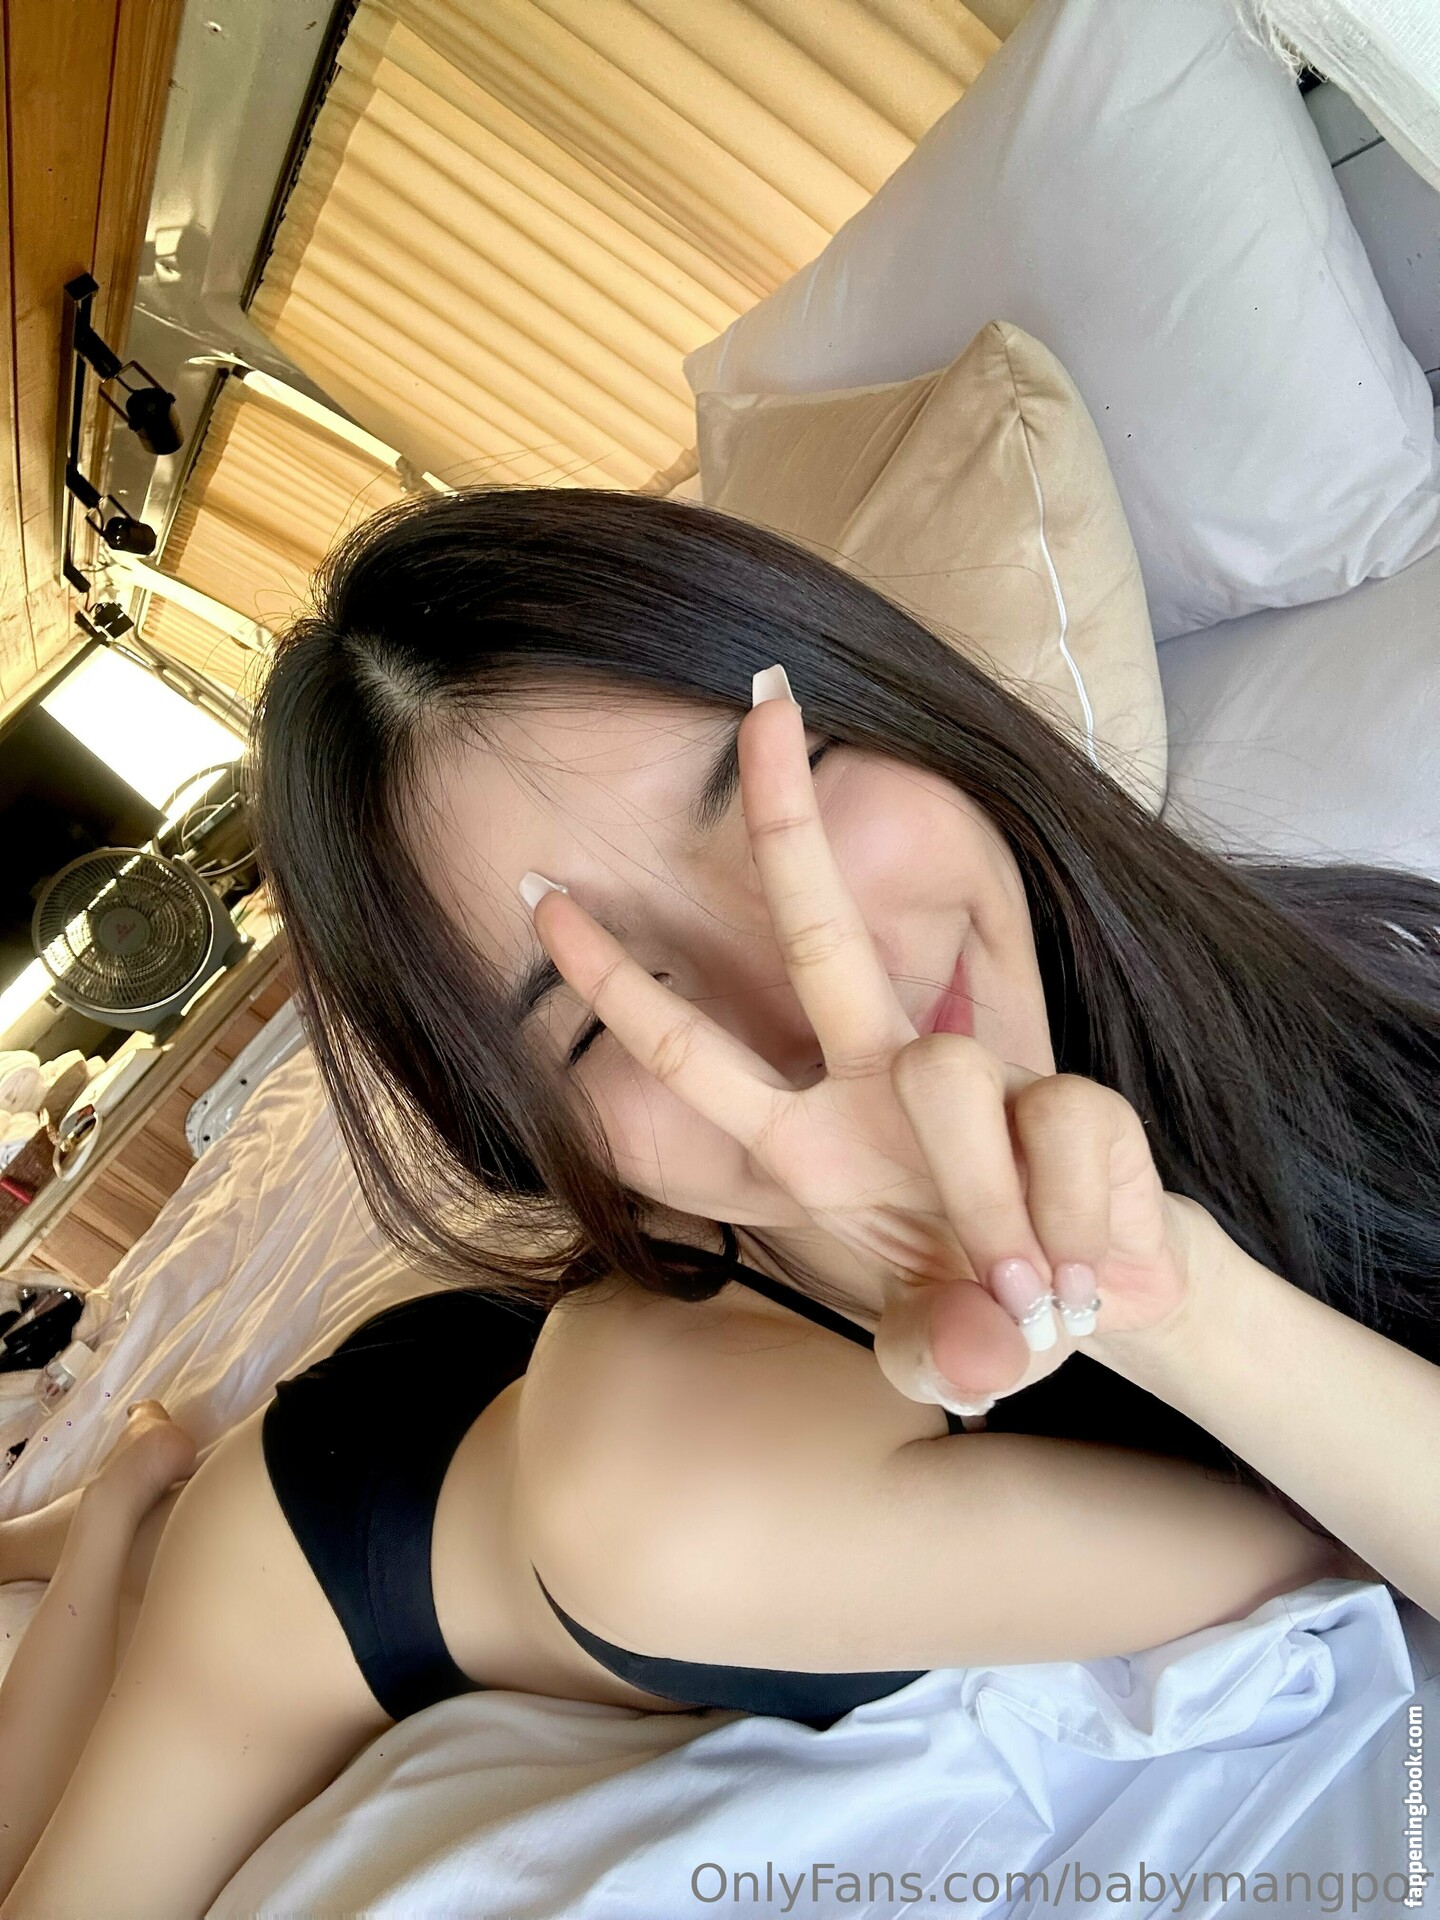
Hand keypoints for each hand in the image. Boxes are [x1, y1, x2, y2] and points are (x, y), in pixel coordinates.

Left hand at [521, 666, 1201, 1410]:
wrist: (1114, 1296)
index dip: (618, 987)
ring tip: (1037, 1292)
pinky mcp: (1068, 1092)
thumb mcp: (942, 1340)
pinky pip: (1058, 1138)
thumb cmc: (990, 1301)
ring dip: (987, 1204)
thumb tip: (981, 1359)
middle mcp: (881, 1089)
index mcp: (812, 1144)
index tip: (544, 900)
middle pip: (820, 939)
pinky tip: (1092, 1266)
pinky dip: (1072, 1223)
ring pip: (947, 1073)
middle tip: (766, 708)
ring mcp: (973, 1079)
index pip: (691, 1057)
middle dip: (788, 828)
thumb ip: (939, 1349)